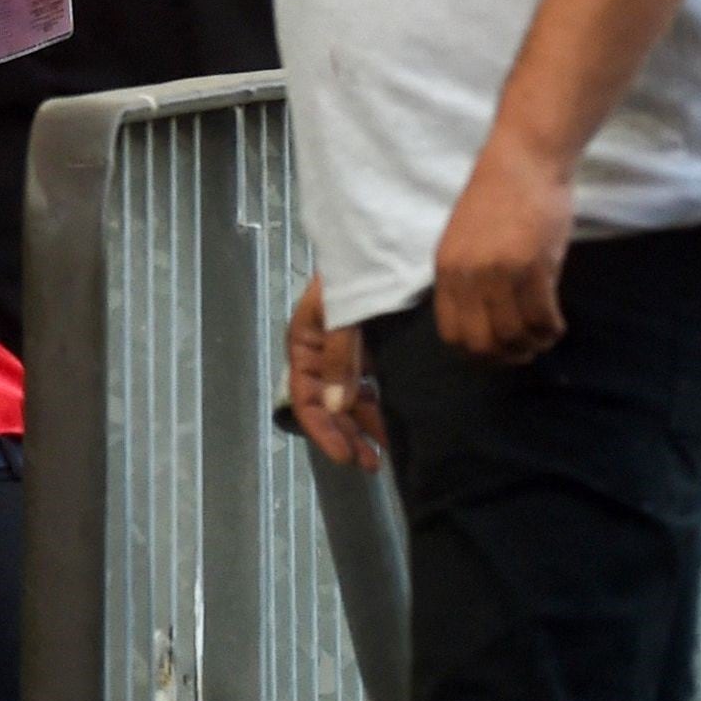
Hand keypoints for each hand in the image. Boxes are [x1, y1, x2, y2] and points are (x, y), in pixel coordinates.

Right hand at [279, 274, 385, 469]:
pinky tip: (394, 422)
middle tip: (371, 463)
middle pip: (329, 404)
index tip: (345, 457)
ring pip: (350, 398)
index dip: (323, 430)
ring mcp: (349, 349)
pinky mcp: (374, 346)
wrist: (393, 237)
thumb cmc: (360, 271)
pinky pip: (371, 385)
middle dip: (346, 435)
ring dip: (364, 426)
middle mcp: (323, 350)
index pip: (305, 397)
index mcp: (306, 341)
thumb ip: (341, 358)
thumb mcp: (344, 313)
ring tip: (384, 452)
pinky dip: (379, 406)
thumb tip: (338, 409)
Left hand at [429, 137, 575, 361]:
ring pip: (514, 334)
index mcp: (447, 269)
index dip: (475, 353)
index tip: (495, 352)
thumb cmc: (497, 196)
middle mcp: (468, 275)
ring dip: (533, 344)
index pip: (452, 333)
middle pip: (482, 342)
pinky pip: (541, 316)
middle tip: (525, 352)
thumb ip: (469, 278)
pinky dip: (551, 328)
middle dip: (506, 356)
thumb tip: (484, 320)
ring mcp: (500, 272)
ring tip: (545, 337)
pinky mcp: (533, 265)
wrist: (523, 161)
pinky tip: (557, 324)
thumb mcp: (465, 240)